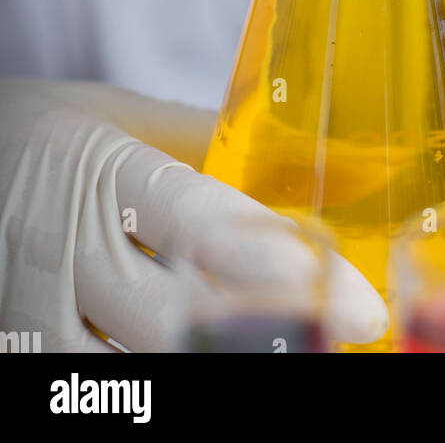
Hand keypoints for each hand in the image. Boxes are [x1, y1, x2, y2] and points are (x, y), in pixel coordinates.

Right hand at [0, 79, 387, 350]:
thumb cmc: (47, 131)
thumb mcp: (119, 114)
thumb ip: (202, 140)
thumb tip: (307, 158)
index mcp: (101, 168)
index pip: (200, 223)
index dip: (279, 267)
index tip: (352, 300)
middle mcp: (65, 242)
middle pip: (180, 314)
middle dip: (274, 332)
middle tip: (342, 335)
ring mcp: (36, 307)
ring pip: (140, 366)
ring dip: (224, 363)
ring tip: (295, 356)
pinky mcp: (18, 349)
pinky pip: (97, 389)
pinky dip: (159, 379)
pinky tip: (215, 366)